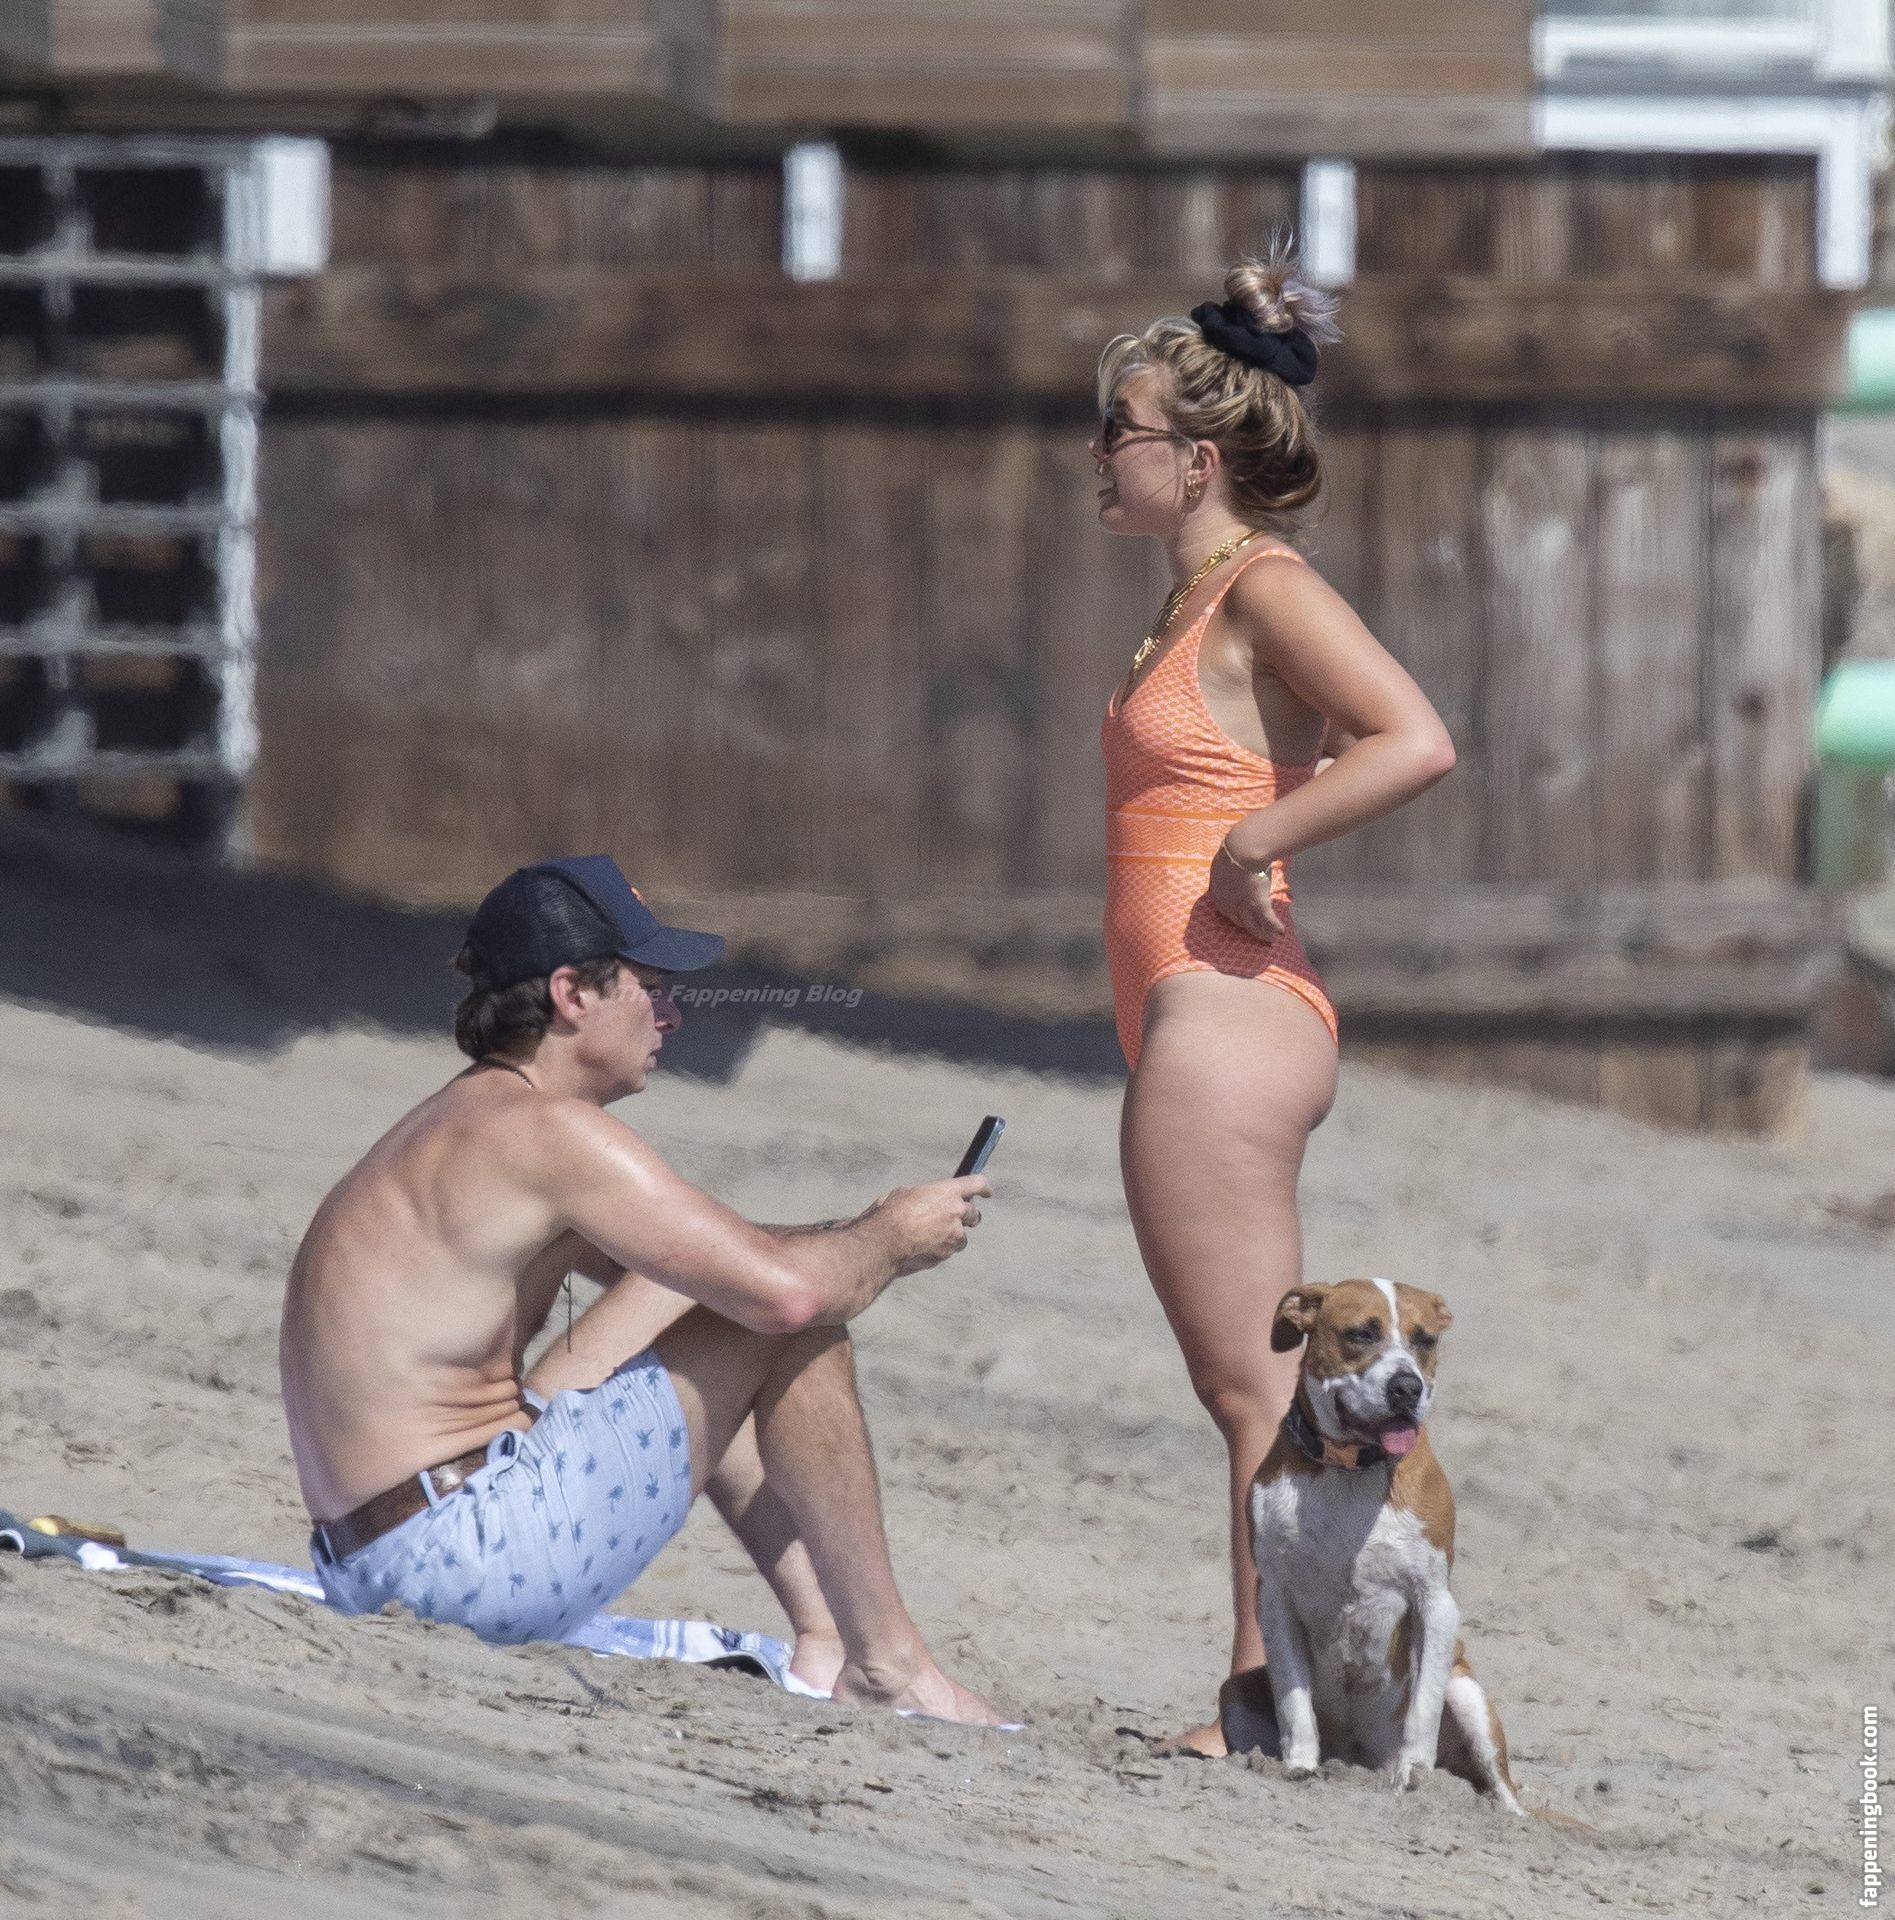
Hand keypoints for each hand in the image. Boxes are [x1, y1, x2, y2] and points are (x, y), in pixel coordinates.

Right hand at [871, 1175, 991, 1275]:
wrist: (885, 1243)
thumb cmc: (891, 1214)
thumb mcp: (906, 1194)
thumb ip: (925, 1197)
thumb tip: (926, 1202)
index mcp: (948, 1192)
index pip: (976, 1184)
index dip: (983, 1188)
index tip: (987, 1192)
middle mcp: (956, 1213)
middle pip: (974, 1214)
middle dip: (967, 1216)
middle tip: (953, 1217)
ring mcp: (954, 1237)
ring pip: (961, 1237)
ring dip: (952, 1236)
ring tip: (929, 1236)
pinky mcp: (946, 1255)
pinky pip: (947, 1251)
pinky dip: (939, 1249)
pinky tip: (921, 1247)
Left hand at [1207, 844, 1284, 941]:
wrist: (1242, 851)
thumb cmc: (1231, 852)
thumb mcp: (1222, 865)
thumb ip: (1225, 874)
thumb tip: (1229, 871)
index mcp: (1216, 895)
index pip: (1226, 912)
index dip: (1236, 917)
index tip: (1242, 922)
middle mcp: (1228, 906)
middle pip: (1240, 922)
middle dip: (1249, 929)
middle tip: (1257, 935)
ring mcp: (1244, 906)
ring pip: (1254, 925)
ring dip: (1263, 933)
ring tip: (1270, 940)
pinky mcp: (1259, 904)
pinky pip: (1268, 919)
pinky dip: (1275, 926)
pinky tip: (1281, 931)